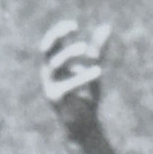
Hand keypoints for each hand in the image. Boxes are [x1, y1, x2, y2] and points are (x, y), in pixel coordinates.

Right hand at [40, 19, 109, 137]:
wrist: (84, 127)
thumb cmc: (86, 97)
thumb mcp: (93, 69)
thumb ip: (97, 50)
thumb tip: (106, 26)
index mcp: (54, 64)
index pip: (51, 42)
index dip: (59, 31)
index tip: (75, 26)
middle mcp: (48, 73)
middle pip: (46, 49)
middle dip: (57, 36)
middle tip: (74, 28)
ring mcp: (49, 85)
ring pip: (54, 64)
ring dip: (69, 54)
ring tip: (86, 48)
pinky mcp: (56, 99)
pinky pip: (67, 85)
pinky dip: (82, 77)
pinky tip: (99, 71)